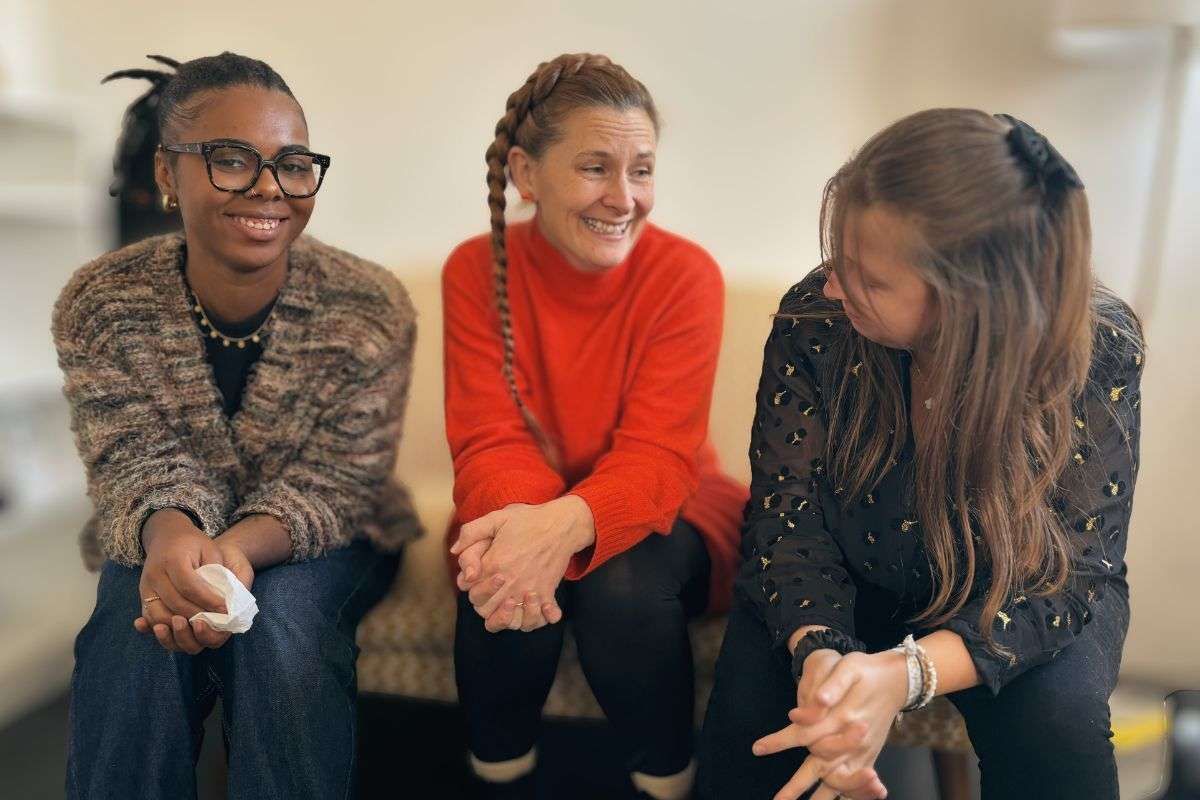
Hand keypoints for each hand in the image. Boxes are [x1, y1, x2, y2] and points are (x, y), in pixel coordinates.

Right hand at [133, 510, 228, 653]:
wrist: (166, 535)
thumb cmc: (193, 542)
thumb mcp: (209, 548)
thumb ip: (216, 571)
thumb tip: (225, 598)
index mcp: (172, 560)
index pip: (190, 587)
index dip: (209, 600)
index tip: (225, 610)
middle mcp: (154, 574)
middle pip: (176, 604)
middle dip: (198, 615)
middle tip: (217, 622)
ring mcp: (145, 587)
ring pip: (160, 615)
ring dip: (181, 626)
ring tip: (201, 627)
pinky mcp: (142, 595)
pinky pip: (152, 616)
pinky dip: (166, 626)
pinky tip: (182, 629)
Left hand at [450, 496, 593, 631]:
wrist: (560, 524)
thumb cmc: (528, 520)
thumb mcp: (496, 518)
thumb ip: (471, 532)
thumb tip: (455, 550)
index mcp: (494, 564)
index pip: (472, 593)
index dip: (472, 589)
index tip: (480, 579)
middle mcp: (510, 581)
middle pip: (486, 611)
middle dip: (485, 606)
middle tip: (494, 592)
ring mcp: (529, 589)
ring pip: (512, 622)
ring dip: (508, 619)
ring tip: (512, 605)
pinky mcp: (546, 592)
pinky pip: (540, 619)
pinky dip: (538, 620)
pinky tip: (536, 610)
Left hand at [754, 650, 907, 798]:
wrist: (896, 680)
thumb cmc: (866, 672)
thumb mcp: (849, 667)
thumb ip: (834, 684)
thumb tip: (817, 699)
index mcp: (843, 718)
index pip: (806, 734)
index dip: (781, 741)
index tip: (758, 748)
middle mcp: (853, 740)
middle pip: (820, 766)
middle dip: (797, 786)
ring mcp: (862, 751)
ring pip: (839, 781)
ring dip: (822, 797)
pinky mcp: (869, 756)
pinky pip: (857, 784)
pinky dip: (851, 794)